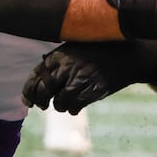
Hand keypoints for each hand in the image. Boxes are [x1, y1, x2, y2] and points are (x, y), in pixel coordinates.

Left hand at [22, 39, 156, 113]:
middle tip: (42, 105)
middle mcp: (67, 67)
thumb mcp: (76, 47)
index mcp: (60, 54)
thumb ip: (57, 60)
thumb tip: (39, 74)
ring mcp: (80, 79)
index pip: (36, 76)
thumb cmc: (100, 50)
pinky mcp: (92, 91)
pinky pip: (74, 107)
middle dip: (41, 102)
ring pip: (59, 103)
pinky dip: (73, 109)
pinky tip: (76, 106)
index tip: (28, 101)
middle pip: (44, 91)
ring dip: (60, 106)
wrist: (129, 55)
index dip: (29, 91)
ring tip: (66, 103)